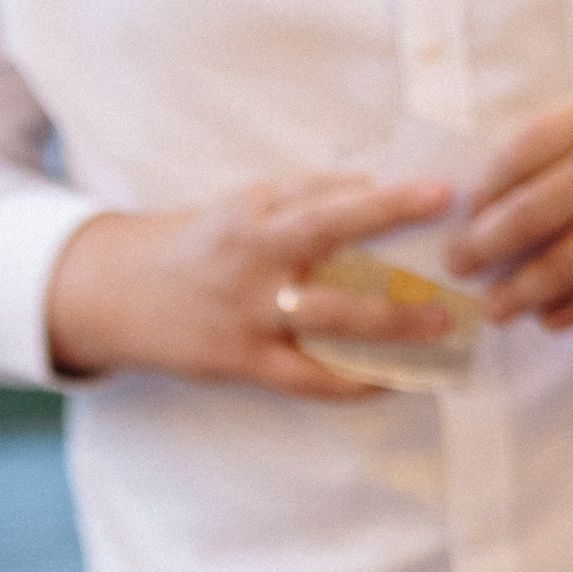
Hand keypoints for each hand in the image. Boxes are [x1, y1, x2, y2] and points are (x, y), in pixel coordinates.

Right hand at [46, 173, 457, 390]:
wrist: (116, 295)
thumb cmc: (197, 245)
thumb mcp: (240, 206)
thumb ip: (303, 197)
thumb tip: (378, 191)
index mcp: (254, 214)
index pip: (329, 199)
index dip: (388, 198)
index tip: (440, 191)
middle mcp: (253, 260)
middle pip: (333, 249)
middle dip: (396, 250)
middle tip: (455, 260)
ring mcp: (248, 315)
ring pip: (329, 318)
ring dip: (391, 324)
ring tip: (442, 324)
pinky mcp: (242, 361)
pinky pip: (309, 378)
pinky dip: (355, 380)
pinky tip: (395, 379)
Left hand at [444, 79, 572, 331]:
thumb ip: (565, 142)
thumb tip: (495, 197)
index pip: (518, 157)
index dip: (483, 194)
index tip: (463, 217)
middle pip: (528, 216)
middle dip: (482, 249)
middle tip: (458, 268)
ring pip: (562, 264)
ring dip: (519, 293)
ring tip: (495, 308)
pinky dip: (572, 309)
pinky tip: (550, 318)